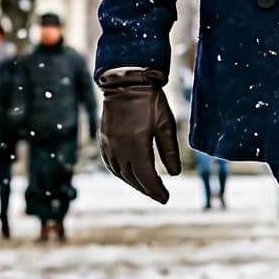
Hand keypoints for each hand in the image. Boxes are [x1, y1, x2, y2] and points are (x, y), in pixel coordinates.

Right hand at [99, 68, 179, 202]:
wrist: (126, 80)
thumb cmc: (149, 100)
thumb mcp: (165, 124)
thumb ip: (169, 151)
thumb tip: (174, 174)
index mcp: (136, 145)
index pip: (146, 176)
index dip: (156, 190)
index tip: (166, 198)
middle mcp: (119, 148)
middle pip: (133, 178)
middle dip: (147, 189)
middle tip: (159, 195)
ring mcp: (108, 144)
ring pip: (120, 173)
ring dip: (134, 183)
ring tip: (147, 187)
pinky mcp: (103, 139)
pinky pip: (110, 164)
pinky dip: (120, 173)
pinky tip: (128, 175)